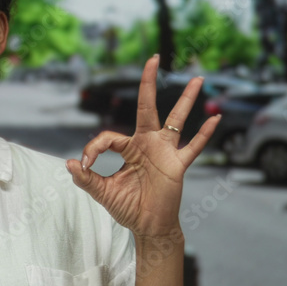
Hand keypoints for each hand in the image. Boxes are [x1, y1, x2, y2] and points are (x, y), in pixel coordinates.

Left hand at [66, 55, 219, 237]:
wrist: (148, 227)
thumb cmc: (128, 208)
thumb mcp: (102, 192)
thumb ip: (86, 178)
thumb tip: (71, 163)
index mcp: (128, 149)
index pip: (109, 137)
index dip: (93, 148)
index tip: (84, 165)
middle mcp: (147, 144)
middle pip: (148, 108)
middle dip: (148, 83)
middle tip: (153, 58)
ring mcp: (165, 152)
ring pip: (176, 120)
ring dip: (186, 100)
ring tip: (196, 78)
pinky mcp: (178, 166)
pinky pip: (193, 147)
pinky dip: (204, 134)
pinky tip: (216, 118)